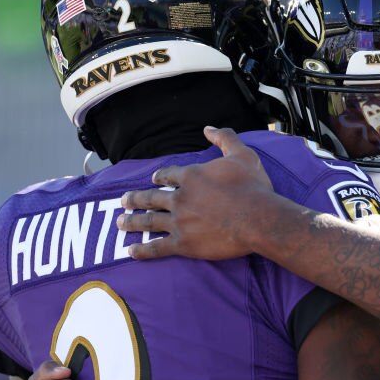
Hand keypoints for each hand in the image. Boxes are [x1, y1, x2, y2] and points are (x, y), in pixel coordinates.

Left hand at [118, 126, 276, 260]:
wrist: (258, 219)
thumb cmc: (253, 187)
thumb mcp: (242, 154)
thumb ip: (224, 138)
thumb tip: (209, 128)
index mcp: (191, 176)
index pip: (168, 175)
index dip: (160, 176)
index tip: (153, 179)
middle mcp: (180, 198)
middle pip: (151, 198)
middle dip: (136, 199)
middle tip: (124, 201)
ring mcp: (179, 222)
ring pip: (149, 221)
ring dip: (133, 221)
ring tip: (121, 222)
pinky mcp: (183, 244)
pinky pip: (157, 247)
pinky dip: (143, 250)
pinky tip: (132, 251)